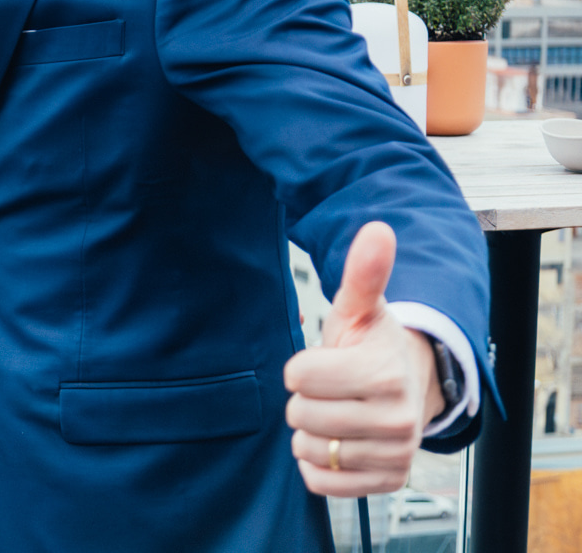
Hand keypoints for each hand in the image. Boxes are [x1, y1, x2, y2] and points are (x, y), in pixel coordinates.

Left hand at [284, 222, 447, 496]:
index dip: (301, 367)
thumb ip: (364, 272)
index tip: (324, 360)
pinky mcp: (386, 482)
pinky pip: (321, 482)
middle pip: (301, 416)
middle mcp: (397, 419)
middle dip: (305, 400)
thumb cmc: (373, 344)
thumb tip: (377, 230)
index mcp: (384, 373)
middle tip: (331, 388)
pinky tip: (337, 440)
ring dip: (310, 431)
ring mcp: (394, 454)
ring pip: (309, 450)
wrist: (411, 386)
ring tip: (336, 411)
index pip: (300, 378)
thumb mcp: (361, 308)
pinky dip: (317, 464)